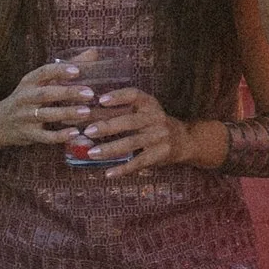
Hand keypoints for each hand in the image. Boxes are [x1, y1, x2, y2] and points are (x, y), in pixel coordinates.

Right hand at [0, 55, 90, 156]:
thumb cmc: (26, 99)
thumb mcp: (39, 82)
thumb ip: (66, 69)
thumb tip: (93, 52)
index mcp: (29, 82)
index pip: (43, 72)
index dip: (59, 71)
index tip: (77, 70)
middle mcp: (25, 97)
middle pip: (46, 93)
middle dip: (68, 92)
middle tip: (89, 93)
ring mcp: (25, 116)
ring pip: (46, 114)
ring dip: (66, 113)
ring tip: (86, 112)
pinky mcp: (28, 134)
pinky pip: (45, 136)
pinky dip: (60, 135)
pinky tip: (75, 133)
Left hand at [74, 83, 191, 175]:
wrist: (184, 140)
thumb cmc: (153, 123)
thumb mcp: (142, 111)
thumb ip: (119, 110)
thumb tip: (85, 111)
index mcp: (149, 103)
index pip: (134, 95)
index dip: (118, 97)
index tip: (101, 100)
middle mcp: (155, 118)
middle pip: (129, 121)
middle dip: (107, 126)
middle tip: (87, 131)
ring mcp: (159, 137)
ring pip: (132, 143)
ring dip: (110, 149)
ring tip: (91, 153)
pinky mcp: (160, 155)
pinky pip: (139, 162)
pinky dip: (123, 169)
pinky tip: (108, 173)